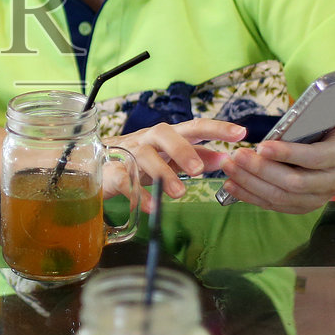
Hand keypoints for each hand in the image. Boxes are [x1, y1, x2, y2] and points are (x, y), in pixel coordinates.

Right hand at [108, 119, 246, 200]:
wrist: (93, 165)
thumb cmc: (139, 159)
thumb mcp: (170, 157)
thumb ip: (197, 156)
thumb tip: (225, 158)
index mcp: (167, 136)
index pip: (195, 126)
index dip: (217, 128)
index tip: (240, 133)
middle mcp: (148, 139)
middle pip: (164, 132)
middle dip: (182, 149)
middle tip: (198, 171)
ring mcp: (129, 153)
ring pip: (145, 155)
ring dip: (163, 174)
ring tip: (179, 194)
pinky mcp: (113, 171)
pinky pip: (126, 180)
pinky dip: (140, 195)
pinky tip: (152, 207)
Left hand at [217, 81, 334, 214]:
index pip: (313, 159)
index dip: (288, 154)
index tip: (262, 145)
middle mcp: (328, 183)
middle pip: (293, 183)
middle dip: (262, 170)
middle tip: (237, 155)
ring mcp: (313, 199)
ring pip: (279, 197)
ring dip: (250, 183)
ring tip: (228, 166)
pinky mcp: (297, 207)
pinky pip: (271, 205)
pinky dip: (249, 196)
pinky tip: (230, 183)